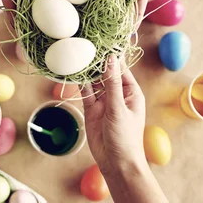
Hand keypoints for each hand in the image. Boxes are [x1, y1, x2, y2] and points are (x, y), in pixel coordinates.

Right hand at [81, 55, 145, 176]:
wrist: (116, 163)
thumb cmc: (125, 137)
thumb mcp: (118, 108)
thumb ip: (111, 84)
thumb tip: (110, 59)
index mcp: (131, 92)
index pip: (120, 68)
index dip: (111, 55)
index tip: (101, 40)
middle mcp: (117, 94)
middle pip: (105, 72)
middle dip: (96, 61)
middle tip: (83, 43)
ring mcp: (104, 101)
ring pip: (94, 81)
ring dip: (86, 71)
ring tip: (75, 53)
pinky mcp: (91, 109)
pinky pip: (85, 92)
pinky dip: (79, 83)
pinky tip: (71, 71)